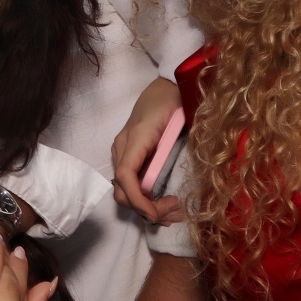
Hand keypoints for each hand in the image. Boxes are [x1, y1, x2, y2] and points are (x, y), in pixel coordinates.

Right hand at [111, 78, 184, 223]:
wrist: (166, 86)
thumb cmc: (174, 102)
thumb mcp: (178, 123)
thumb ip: (171, 151)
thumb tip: (170, 184)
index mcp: (135, 139)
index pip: (125, 175)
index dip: (138, 200)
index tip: (157, 214)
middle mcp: (122, 148)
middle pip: (121, 190)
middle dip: (145, 209)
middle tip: (175, 213)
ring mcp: (123, 152)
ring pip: (124, 191)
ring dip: (146, 208)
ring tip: (174, 212)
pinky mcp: (129, 156)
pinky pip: (130, 184)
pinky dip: (145, 200)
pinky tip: (164, 204)